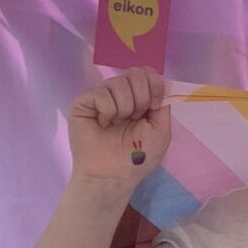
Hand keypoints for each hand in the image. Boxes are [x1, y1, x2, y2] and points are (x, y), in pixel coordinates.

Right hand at [66, 66, 170, 190]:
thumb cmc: (137, 157)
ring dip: (125, 108)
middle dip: (141, 98)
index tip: (154, 106)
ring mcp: (101, 95)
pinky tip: (103, 124)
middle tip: (134, 119)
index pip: (147, 73)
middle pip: (135, 73)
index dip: (155, 84)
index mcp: (138, 98)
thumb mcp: (161, 130)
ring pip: (119, 82)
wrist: (113, 175)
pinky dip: (108, 110)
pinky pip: (102, 92)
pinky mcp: (83, 101)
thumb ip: (163, 103)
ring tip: (117, 125)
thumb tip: (158, 82)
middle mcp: (119, 94)